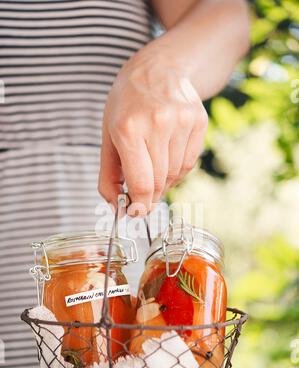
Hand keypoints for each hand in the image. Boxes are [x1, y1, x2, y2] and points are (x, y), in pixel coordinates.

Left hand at [98, 44, 207, 215]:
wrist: (158, 68)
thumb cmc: (127, 105)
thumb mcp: (108, 136)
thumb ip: (109, 176)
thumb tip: (117, 208)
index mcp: (129, 129)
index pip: (142, 184)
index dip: (139, 206)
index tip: (136, 213)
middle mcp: (158, 124)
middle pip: (160, 182)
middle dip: (150, 196)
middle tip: (142, 196)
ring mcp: (182, 122)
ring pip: (176, 175)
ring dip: (164, 182)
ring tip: (153, 168)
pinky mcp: (199, 121)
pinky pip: (189, 162)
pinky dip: (177, 169)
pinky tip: (167, 157)